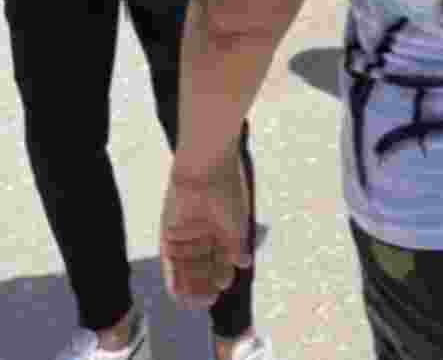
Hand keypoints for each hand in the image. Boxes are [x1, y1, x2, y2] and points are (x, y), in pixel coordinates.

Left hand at [161, 158, 251, 309]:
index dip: (221, 275)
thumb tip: (244, 264)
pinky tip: (178, 293)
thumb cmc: (226, 193)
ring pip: (187, 267)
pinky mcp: (169, 232)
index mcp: (223, 229)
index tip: (221, 287)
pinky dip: (173, 277)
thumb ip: (236, 247)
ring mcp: (186, 234)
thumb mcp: (236, 223)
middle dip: (204, 284)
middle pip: (203, 266)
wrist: (205, 170)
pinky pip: (170, 260)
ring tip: (194, 302)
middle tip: (207, 301)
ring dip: (190, 285)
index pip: (221, 259)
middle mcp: (204, 233)